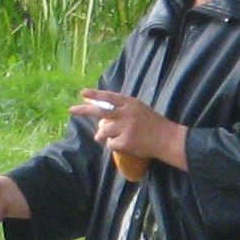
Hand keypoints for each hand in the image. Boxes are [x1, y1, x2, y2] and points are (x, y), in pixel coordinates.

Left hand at [67, 90, 186, 171]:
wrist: (168, 139)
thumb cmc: (152, 124)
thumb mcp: (139, 110)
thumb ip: (121, 110)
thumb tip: (99, 116)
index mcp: (131, 104)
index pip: (110, 97)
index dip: (95, 95)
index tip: (82, 93)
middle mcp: (127, 114)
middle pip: (100, 112)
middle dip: (84, 111)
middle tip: (71, 110)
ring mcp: (126, 128)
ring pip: (103, 132)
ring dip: (102, 136)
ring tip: (112, 137)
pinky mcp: (125, 142)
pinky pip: (110, 144)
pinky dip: (114, 146)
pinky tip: (125, 145)